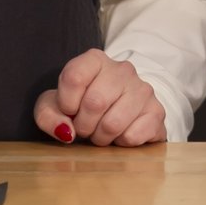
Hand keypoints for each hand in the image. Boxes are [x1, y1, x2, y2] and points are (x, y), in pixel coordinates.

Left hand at [35, 49, 165, 146]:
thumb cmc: (80, 106)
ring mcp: (143, 89)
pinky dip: (121, 143)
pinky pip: (133, 136)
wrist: (117, 111)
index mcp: (95, 60)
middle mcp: (123, 69)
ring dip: (101, 137)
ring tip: (101, 132)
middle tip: (85, 127)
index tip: (69, 111)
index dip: (66, 103)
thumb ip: (48, 115)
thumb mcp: (54, 106)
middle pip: (95, 102)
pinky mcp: (157, 111)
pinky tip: (120, 134)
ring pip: (113, 123)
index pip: (74, 77)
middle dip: (84, 125)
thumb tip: (65, 131)